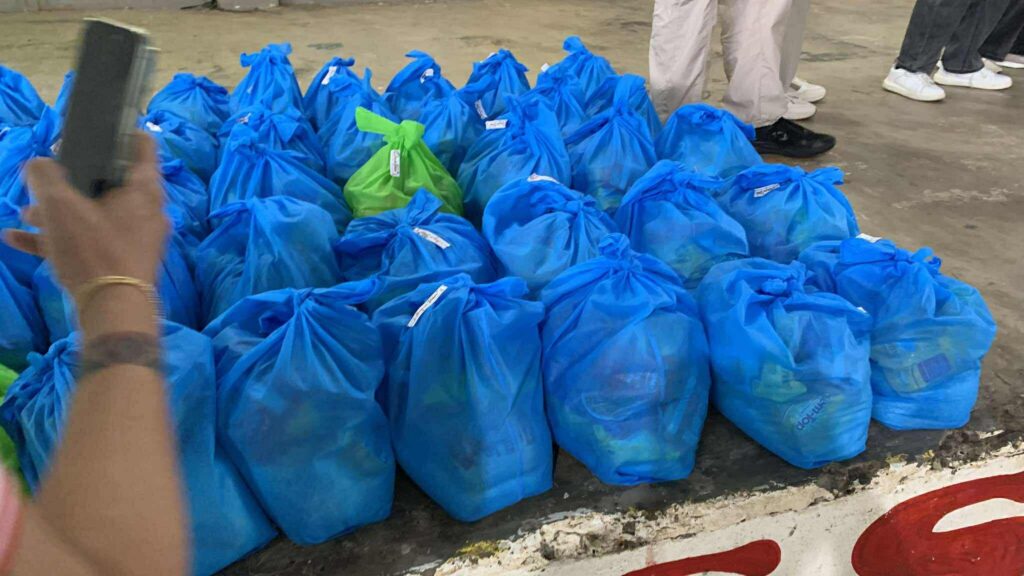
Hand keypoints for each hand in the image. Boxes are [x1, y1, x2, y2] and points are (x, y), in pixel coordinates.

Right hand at [3, 133, 168, 297]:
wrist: (113, 311)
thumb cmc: (93, 249)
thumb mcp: (60, 206)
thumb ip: (44, 177)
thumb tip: (37, 164)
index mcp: (143, 188)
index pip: (142, 145)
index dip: (119, 133)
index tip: (94, 131)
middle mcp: (147, 211)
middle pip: (110, 182)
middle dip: (72, 180)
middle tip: (45, 177)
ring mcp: (136, 238)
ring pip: (94, 214)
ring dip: (59, 212)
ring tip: (25, 212)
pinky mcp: (123, 263)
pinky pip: (88, 242)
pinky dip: (59, 238)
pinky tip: (17, 239)